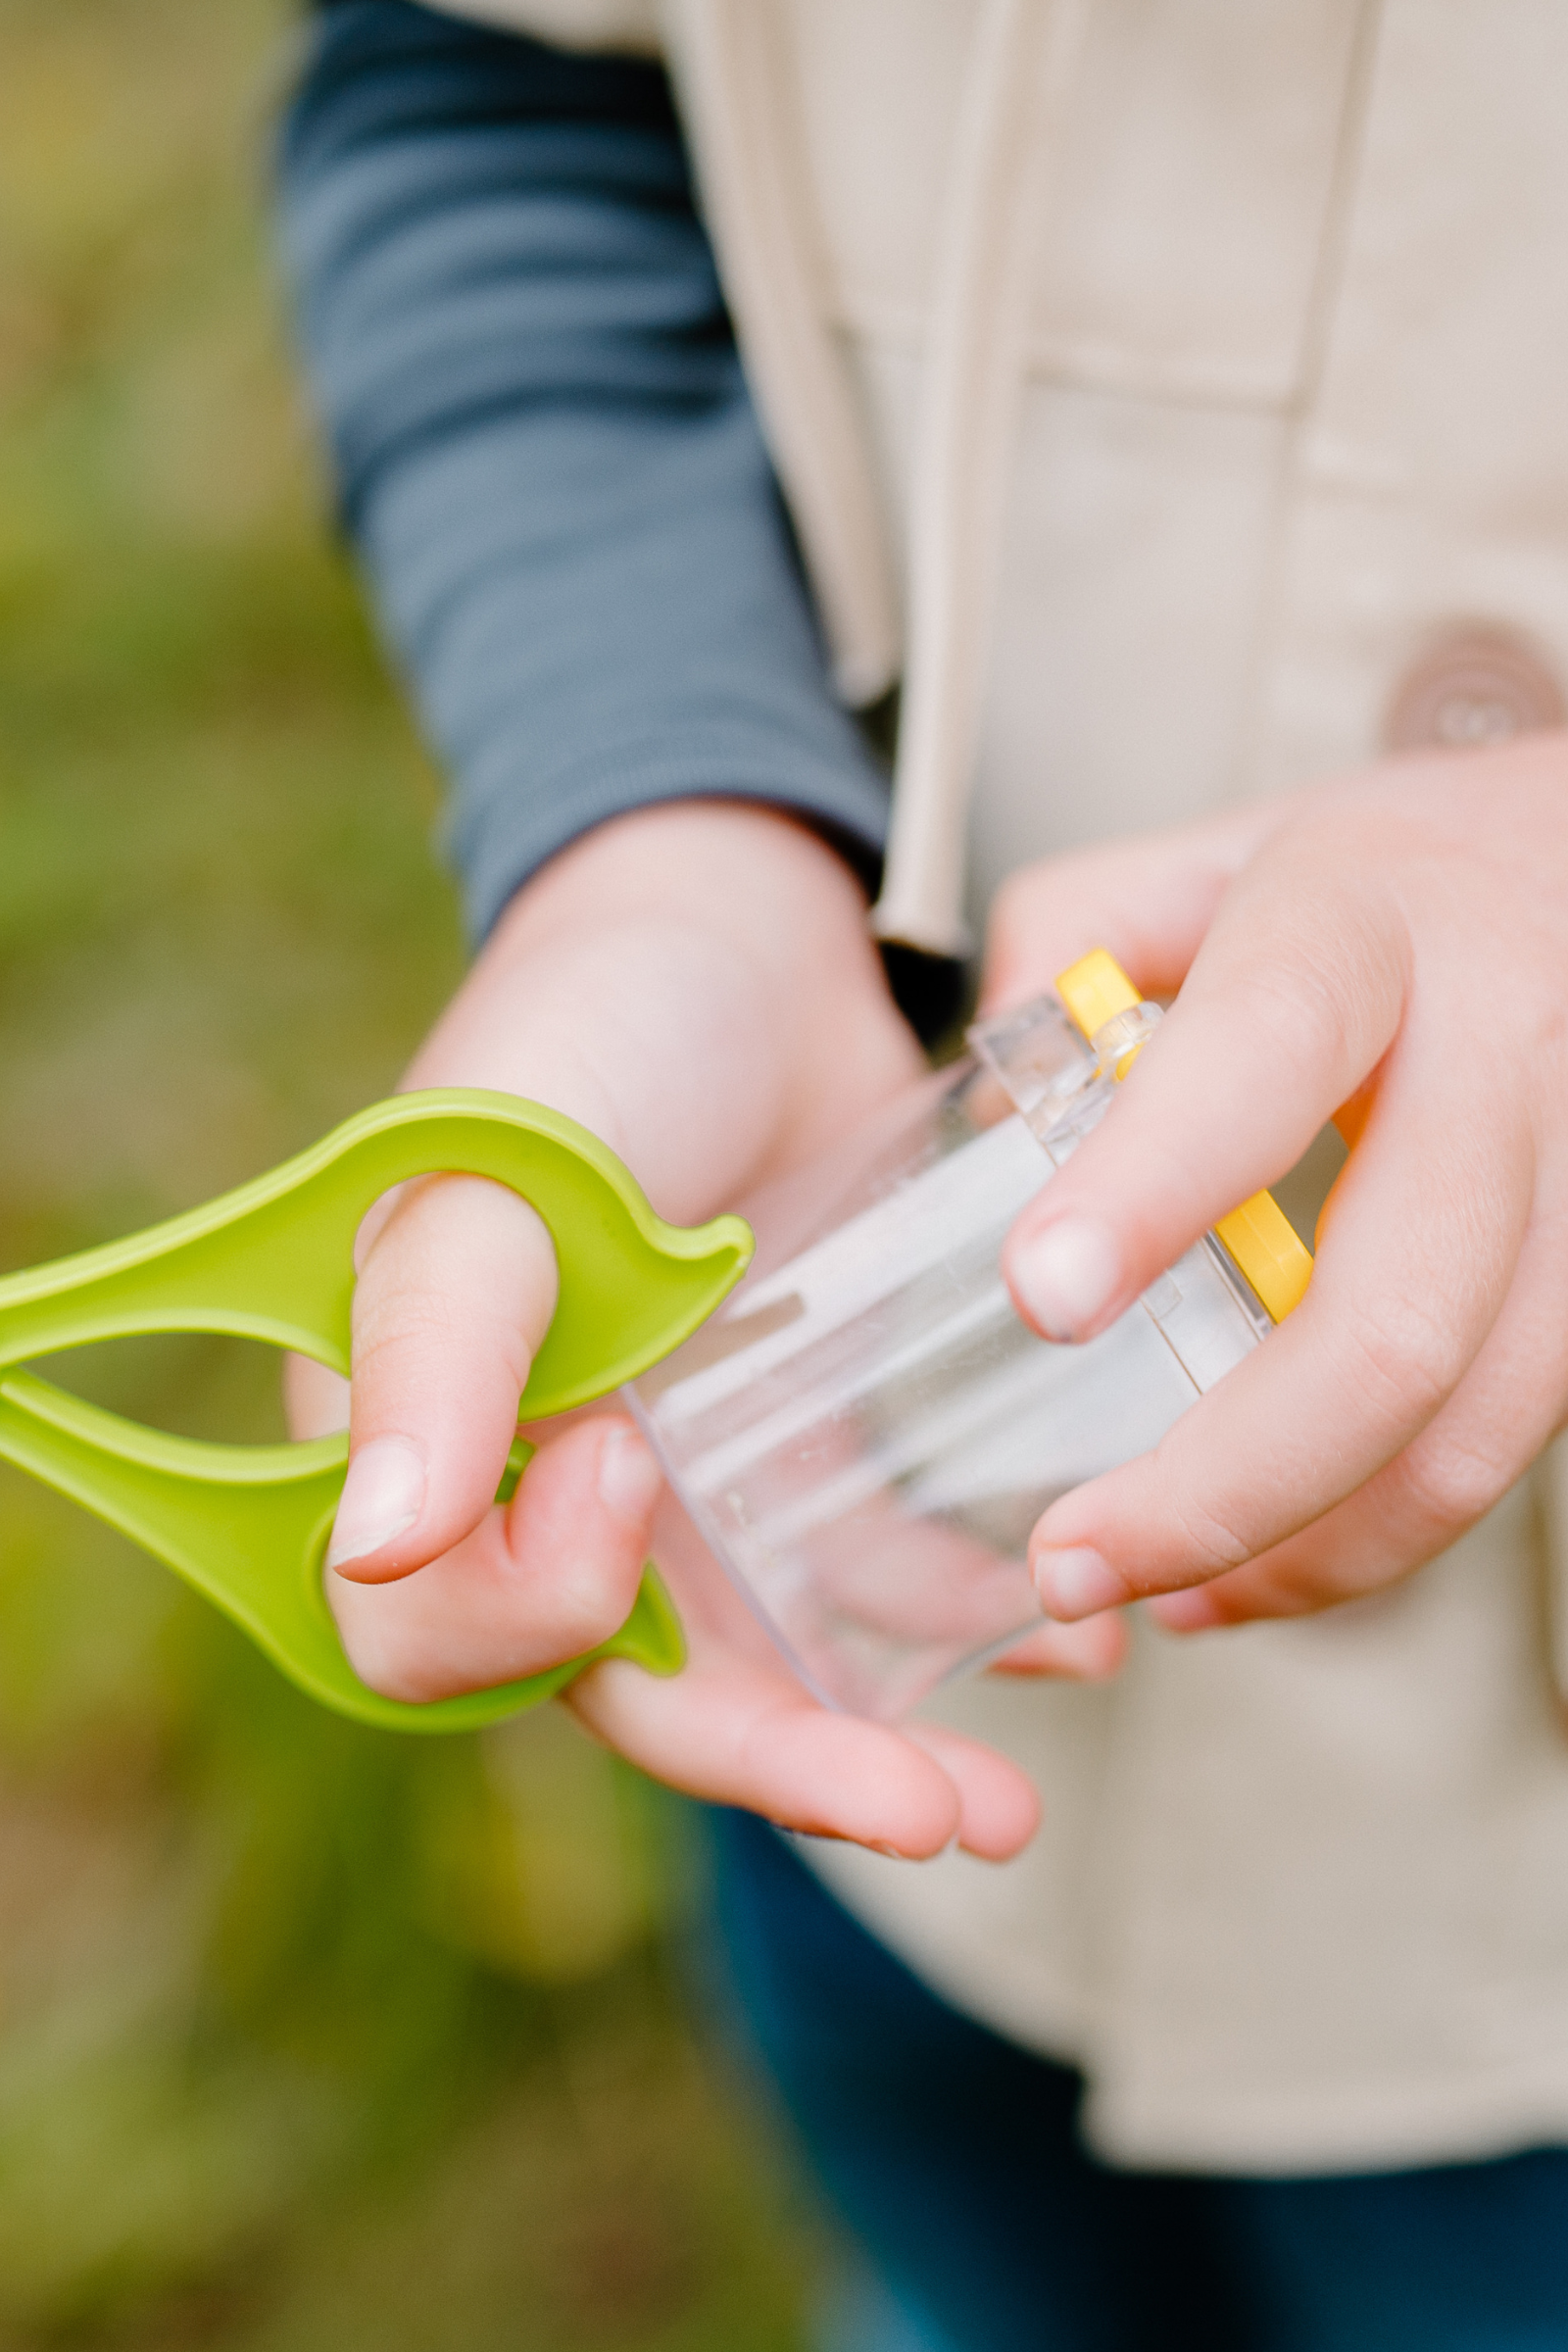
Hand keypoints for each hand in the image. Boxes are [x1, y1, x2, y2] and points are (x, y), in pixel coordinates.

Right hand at [289, 804, 1109, 1860]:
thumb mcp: (496, 1160)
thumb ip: (440, 1339)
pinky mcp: (802, 1452)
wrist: (735, 932)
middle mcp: (539, 1496)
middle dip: (779, 1765)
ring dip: (879, 1747)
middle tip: (930, 1815)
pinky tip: (1060, 1645)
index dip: (537, 1611)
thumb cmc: (585, 1027)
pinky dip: (953, 1625)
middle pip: (635, 1694)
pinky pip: (866, 1580)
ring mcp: (682, 1486)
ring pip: (765, 1669)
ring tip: (1005, 1808)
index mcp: (413, 1446)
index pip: (437, 1630)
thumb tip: (381, 1551)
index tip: (633, 1472)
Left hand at [984, 729, 1567, 1631]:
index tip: (1045, 1301)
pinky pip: (1517, 1443)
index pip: (1267, 1050)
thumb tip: (983, 1118)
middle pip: (1397, 1317)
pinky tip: (1280, 1558)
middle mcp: (1511, 1052)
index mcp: (1368, 923)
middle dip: (1224, 1482)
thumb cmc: (1393, 875)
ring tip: (1165, 1593)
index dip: (1157, 1184)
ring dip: (1312, 1550)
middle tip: (1072, 1561)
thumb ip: (1069, 949)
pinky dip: (1385, 1531)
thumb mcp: (1214, 852)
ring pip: (1482, 1422)